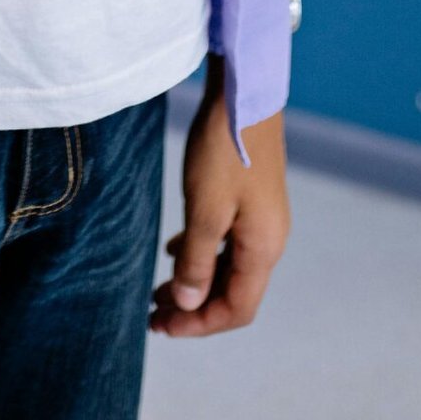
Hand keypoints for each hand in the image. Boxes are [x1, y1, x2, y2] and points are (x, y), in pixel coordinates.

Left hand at [148, 56, 289, 336]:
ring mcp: (260, 219)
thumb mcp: (205, 208)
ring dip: (195, 281)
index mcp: (263, 248)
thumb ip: (198, 260)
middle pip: (232, 292)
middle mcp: (268, 240)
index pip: (236, 309)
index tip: (163, 326)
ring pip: (227, 267)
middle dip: (194, 307)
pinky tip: (175, 248)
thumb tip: (189, 302)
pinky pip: (226, 242)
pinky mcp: (249, 200)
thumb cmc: (224, 149)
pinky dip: (201, 253)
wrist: (243, 94)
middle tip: (153, 314)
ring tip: (159, 289)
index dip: (199, 324)